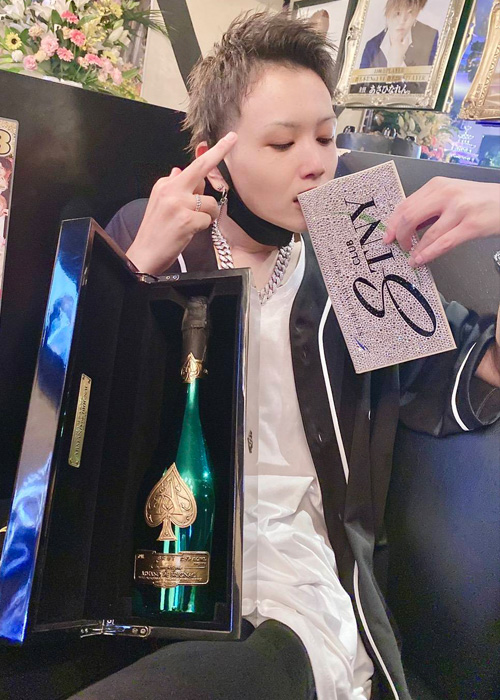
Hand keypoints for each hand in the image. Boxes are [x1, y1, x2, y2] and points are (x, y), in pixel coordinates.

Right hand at [127, 132, 236, 274]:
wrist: (145, 254)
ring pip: (210, 202)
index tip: (229, 138)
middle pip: (201, 168)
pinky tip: (190, 232)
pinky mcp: (186, 220)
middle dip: (219, 152)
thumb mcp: (160, 203)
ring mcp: (178, 204)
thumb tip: (179, 170)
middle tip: (233, 139)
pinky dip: (203, 226)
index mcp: (165, 184)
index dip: (212, 151)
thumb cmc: (156, 232)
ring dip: (209, 214)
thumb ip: (173, 186)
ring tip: (193, 224)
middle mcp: (171, 189)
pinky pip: (207, 219)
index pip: (193, 165)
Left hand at [384, 177, 499, 266]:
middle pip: (410, 217)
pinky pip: (443, 243)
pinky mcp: (471, 225)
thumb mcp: (452, 195)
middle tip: (400, 247)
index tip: (388, 236)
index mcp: (438, 186)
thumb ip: (430, 208)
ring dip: (415, 250)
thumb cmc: (480, 200)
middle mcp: (447, 194)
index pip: (405, 204)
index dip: (393, 224)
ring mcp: (459, 209)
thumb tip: (407, 226)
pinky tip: (421, 260)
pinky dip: (428, 254)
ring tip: (412, 259)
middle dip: (401, 236)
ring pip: (426, 234)